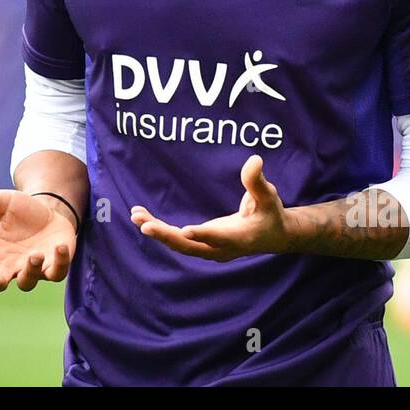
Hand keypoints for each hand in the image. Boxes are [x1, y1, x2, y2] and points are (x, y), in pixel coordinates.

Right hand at [0, 185, 76, 291]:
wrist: (48, 212)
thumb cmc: (20, 210)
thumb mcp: (2, 201)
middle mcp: (8, 265)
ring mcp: (31, 269)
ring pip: (28, 281)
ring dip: (30, 271)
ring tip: (35, 255)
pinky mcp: (53, 267)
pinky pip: (56, 272)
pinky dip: (60, 262)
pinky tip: (60, 247)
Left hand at [131, 155, 291, 260]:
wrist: (273, 236)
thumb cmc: (271, 214)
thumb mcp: (269, 197)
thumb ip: (257, 181)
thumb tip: (254, 160)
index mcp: (239, 238)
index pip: (218, 238)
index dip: (202, 235)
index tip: (184, 230)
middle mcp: (220, 249)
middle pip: (189, 246)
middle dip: (166, 236)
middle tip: (144, 225)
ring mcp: (209, 249)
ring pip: (179, 244)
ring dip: (157, 232)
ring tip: (136, 215)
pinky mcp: (201, 244)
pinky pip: (177, 239)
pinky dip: (160, 230)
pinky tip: (142, 217)